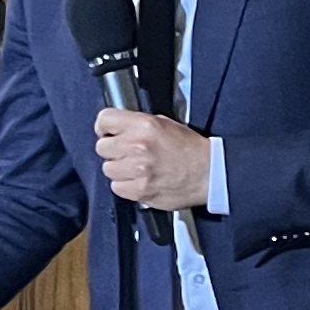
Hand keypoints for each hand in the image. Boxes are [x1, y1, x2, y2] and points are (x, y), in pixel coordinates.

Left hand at [94, 110, 213, 212]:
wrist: (208, 173)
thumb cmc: (189, 149)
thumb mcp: (163, 123)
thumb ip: (137, 124)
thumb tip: (118, 127)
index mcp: (143, 125)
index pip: (104, 119)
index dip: (104, 127)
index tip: (107, 133)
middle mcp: (137, 145)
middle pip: (102, 147)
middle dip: (112, 150)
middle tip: (125, 153)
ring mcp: (137, 169)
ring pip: (107, 169)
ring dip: (118, 169)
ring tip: (135, 168)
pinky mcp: (139, 190)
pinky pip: (116, 187)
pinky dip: (125, 186)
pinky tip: (138, 180)